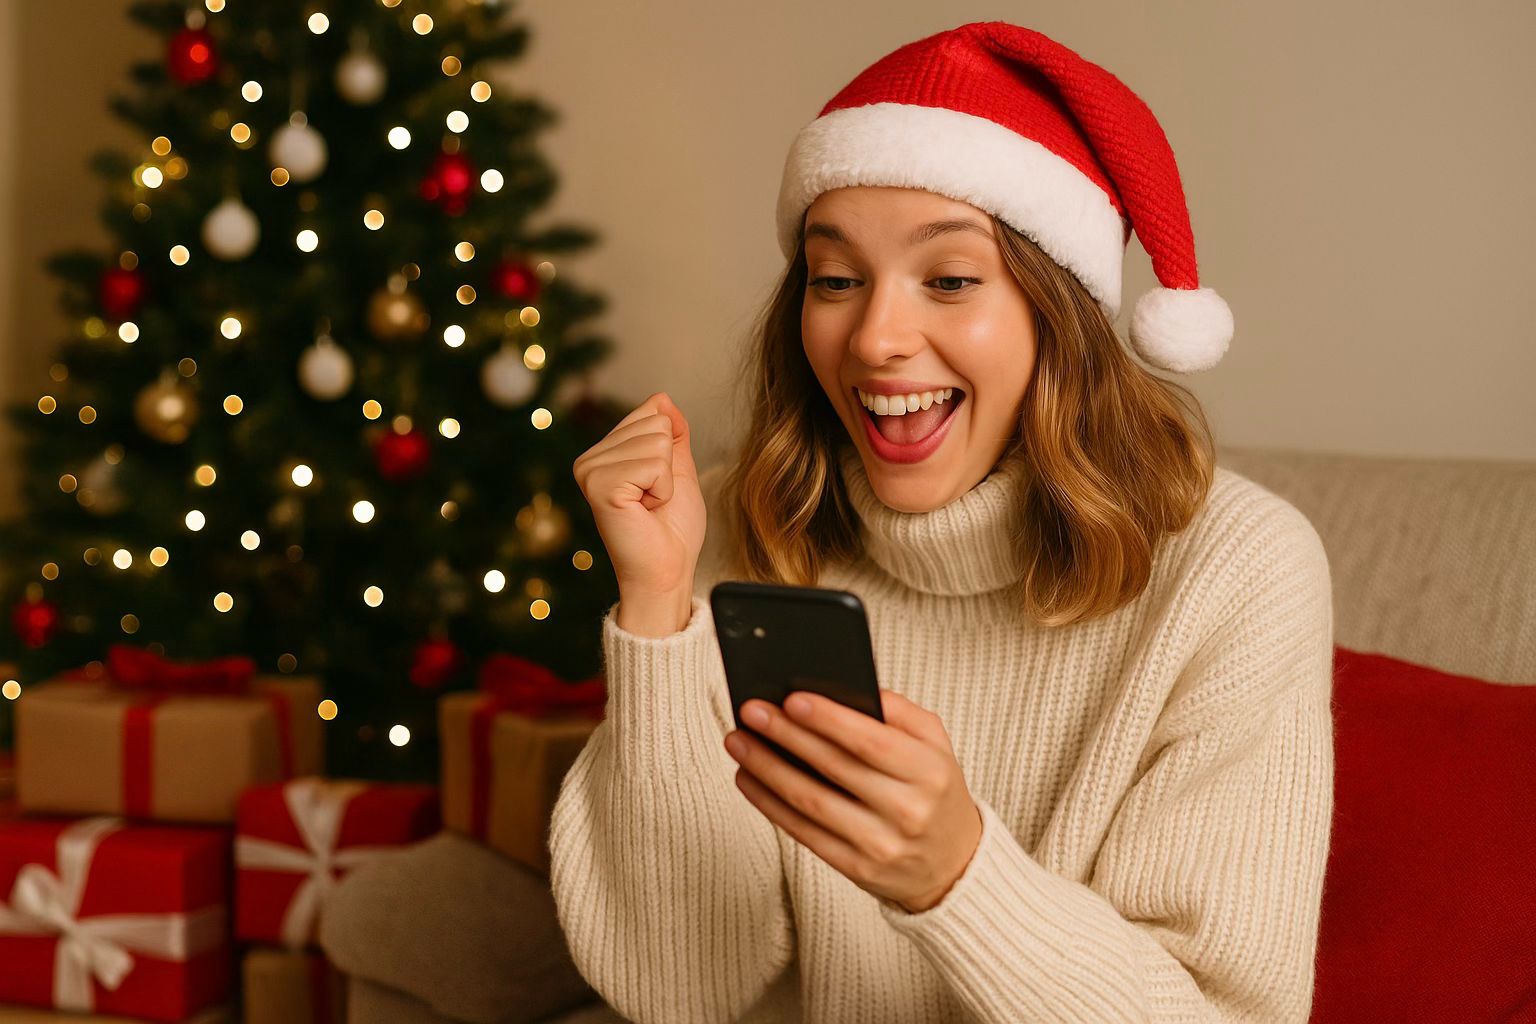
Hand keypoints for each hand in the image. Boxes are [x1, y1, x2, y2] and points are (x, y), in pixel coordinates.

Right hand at [572, 392, 705, 635]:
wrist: (667, 570)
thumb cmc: (671, 529)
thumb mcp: (678, 470)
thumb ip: (671, 434)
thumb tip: (663, 398)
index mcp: (605, 452)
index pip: (652, 410)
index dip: (670, 450)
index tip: (658, 485)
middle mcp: (590, 458)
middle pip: (655, 423)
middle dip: (668, 465)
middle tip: (653, 500)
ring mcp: (590, 470)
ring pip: (655, 442)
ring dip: (665, 480)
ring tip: (648, 506)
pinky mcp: (599, 485)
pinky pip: (652, 465)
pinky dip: (660, 490)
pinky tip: (643, 510)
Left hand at [723, 688, 982, 912]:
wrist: (953, 864)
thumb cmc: (934, 790)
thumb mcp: (935, 744)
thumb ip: (897, 710)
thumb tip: (841, 687)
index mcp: (929, 772)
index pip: (872, 742)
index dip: (829, 720)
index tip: (792, 698)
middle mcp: (907, 810)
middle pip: (834, 768)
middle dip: (786, 736)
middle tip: (751, 711)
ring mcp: (880, 844)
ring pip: (810, 802)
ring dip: (767, 769)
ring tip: (739, 740)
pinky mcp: (855, 869)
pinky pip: (803, 833)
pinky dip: (769, 803)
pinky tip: (748, 778)